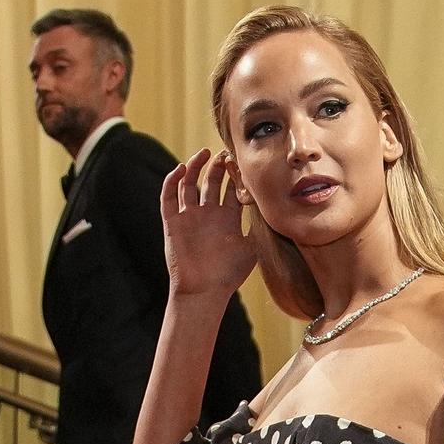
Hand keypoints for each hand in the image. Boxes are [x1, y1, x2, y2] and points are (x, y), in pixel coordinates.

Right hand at [161, 148, 256, 299]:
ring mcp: (189, 216)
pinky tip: (181, 169)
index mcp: (226, 219)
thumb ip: (259, 227)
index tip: (242, 162)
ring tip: (205, 154)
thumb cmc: (229, 274)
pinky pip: (168, 197)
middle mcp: (208, 214)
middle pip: (212, 183)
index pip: (231, 190)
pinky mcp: (172, 221)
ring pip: (188, 184)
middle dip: (218, 167)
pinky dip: (172, 181)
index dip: (236, 176)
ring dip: (195, 167)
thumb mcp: (251, 248)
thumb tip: (274, 209)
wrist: (204, 291)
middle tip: (226, 152)